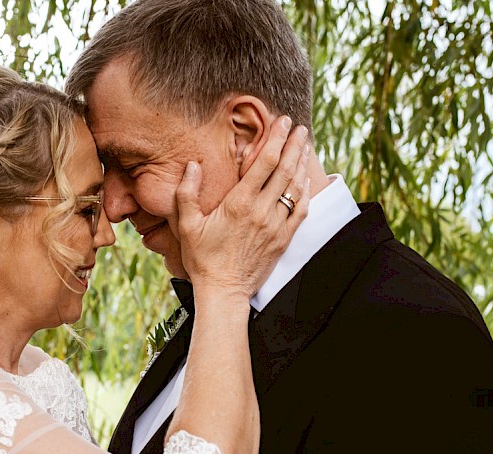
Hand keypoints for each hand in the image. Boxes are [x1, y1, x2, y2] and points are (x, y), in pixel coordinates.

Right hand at [175, 116, 310, 299]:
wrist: (223, 291)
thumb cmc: (202, 259)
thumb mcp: (186, 226)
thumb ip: (186, 194)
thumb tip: (192, 166)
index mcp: (239, 203)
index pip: (265, 163)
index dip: (277, 139)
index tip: (283, 122)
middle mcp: (262, 211)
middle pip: (285, 169)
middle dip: (294, 144)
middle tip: (300, 127)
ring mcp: (276, 226)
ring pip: (295, 187)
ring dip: (302, 163)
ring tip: (306, 145)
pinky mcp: (283, 239)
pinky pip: (301, 210)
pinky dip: (305, 192)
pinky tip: (304, 180)